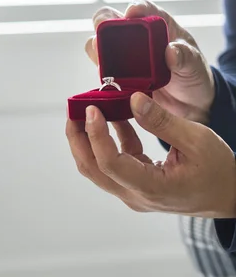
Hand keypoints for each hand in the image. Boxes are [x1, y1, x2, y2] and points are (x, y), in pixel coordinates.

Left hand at [66, 93, 235, 217]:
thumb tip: (133, 99)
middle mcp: (135, 194)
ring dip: (88, 139)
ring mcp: (133, 192)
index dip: (96, 135)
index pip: (110, 163)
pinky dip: (110, 140)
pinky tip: (114, 118)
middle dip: (78, 137)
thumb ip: (162, 121)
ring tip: (86, 111)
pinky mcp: (135, 185)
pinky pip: (113, 163)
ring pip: (97, 168)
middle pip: (92, 168)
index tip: (91, 109)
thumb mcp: (198, 141)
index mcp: (151, 188)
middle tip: (74, 109)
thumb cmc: (218, 172)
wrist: (229, 196)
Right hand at [85, 0, 214, 123]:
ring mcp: (122, 56)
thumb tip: (171, 51)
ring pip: (97, 44)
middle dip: (102, 25)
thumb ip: (186, 57)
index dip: (135, 7)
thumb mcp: (195, 66)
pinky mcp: (115, 74)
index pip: (143, 8)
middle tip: (103, 39)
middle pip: (109, 20)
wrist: (188, 103)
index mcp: (157, 25)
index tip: (131, 13)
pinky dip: (101, 73)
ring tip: (105, 65)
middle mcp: (134, 36)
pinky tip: (109, 82)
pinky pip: (101, 70)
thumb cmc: (192, 75)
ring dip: (97, 51)